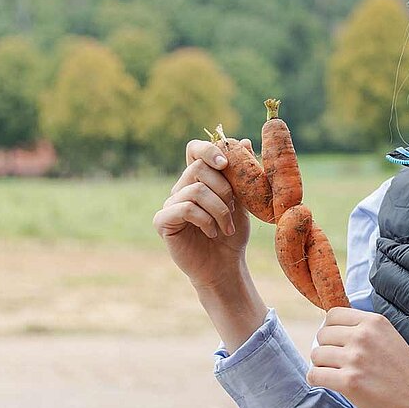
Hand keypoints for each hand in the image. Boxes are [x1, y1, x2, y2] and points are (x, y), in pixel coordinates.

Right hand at [153, 137, 252, 290]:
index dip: (209, 149)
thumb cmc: (232, 233)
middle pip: (199, 168)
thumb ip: (241, 174)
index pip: (195, 149)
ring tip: (227, 227)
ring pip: (196, 190)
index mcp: (199, 178)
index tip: (225, 164)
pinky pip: (185, 208)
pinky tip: (213, 232)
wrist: (225, 266)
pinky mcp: (163, 221)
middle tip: (233, 211)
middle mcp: (181, 187)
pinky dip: (205, 220)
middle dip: (224, 189)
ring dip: (219, 209)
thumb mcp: (243, 201)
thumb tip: (246, 141)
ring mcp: (170, 203)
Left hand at [307, 308, 408, 407]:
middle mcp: (362, 335)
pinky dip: (316, 380)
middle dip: (326, 348)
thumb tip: (335, 332)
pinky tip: (326, 383)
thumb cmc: (407, 374)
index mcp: (373, 321)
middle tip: (336, 362)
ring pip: (317, 355)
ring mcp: (355, 358)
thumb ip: (366, 331)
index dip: (330, 329)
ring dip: (322, 365)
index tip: (335, 342)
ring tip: (335, 374)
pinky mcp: (349, 381)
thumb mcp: (389, 337)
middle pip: (322, 335)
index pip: (333, 315)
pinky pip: (315, 375)